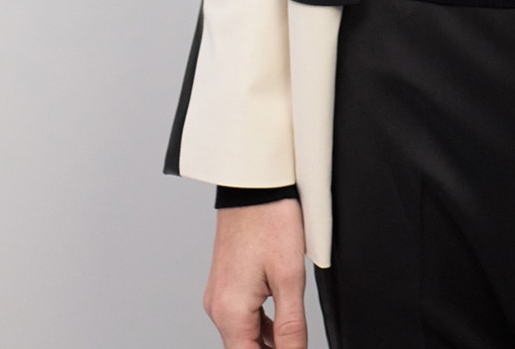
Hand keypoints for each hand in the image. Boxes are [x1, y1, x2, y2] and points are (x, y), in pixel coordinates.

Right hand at [203, 199, 306, 348]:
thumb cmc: (271, 219)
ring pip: (244, 336)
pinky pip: (242, 317)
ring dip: (268, 343)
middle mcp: (218, 308)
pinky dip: (261, 326)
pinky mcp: (225, 283)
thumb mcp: (290, 277)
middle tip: (296, 343)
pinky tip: (282, 321)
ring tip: (294, 336)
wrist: (253, 182)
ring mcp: (219, 295)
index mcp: (230, 312)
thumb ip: (291, 326)